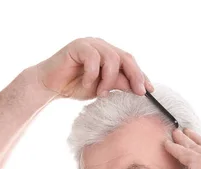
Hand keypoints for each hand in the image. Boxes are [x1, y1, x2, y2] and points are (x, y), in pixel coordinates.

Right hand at [28, 37, 154, 100]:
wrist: (50, 86)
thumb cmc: (75, 86)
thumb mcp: (102, 88)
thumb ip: (118, 85)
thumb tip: (139, 88)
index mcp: (108, 54)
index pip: (130, 62)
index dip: (141, 75)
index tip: (150, 90)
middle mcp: (101, 46)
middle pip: (125, 57)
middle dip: (135, 75)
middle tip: (138, 92)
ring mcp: (90, 44)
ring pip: (111, 58)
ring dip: (109, 79)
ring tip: (101, 93)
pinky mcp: (77, 46)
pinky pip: (93, 59)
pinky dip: (92, 75)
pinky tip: (86, 85)